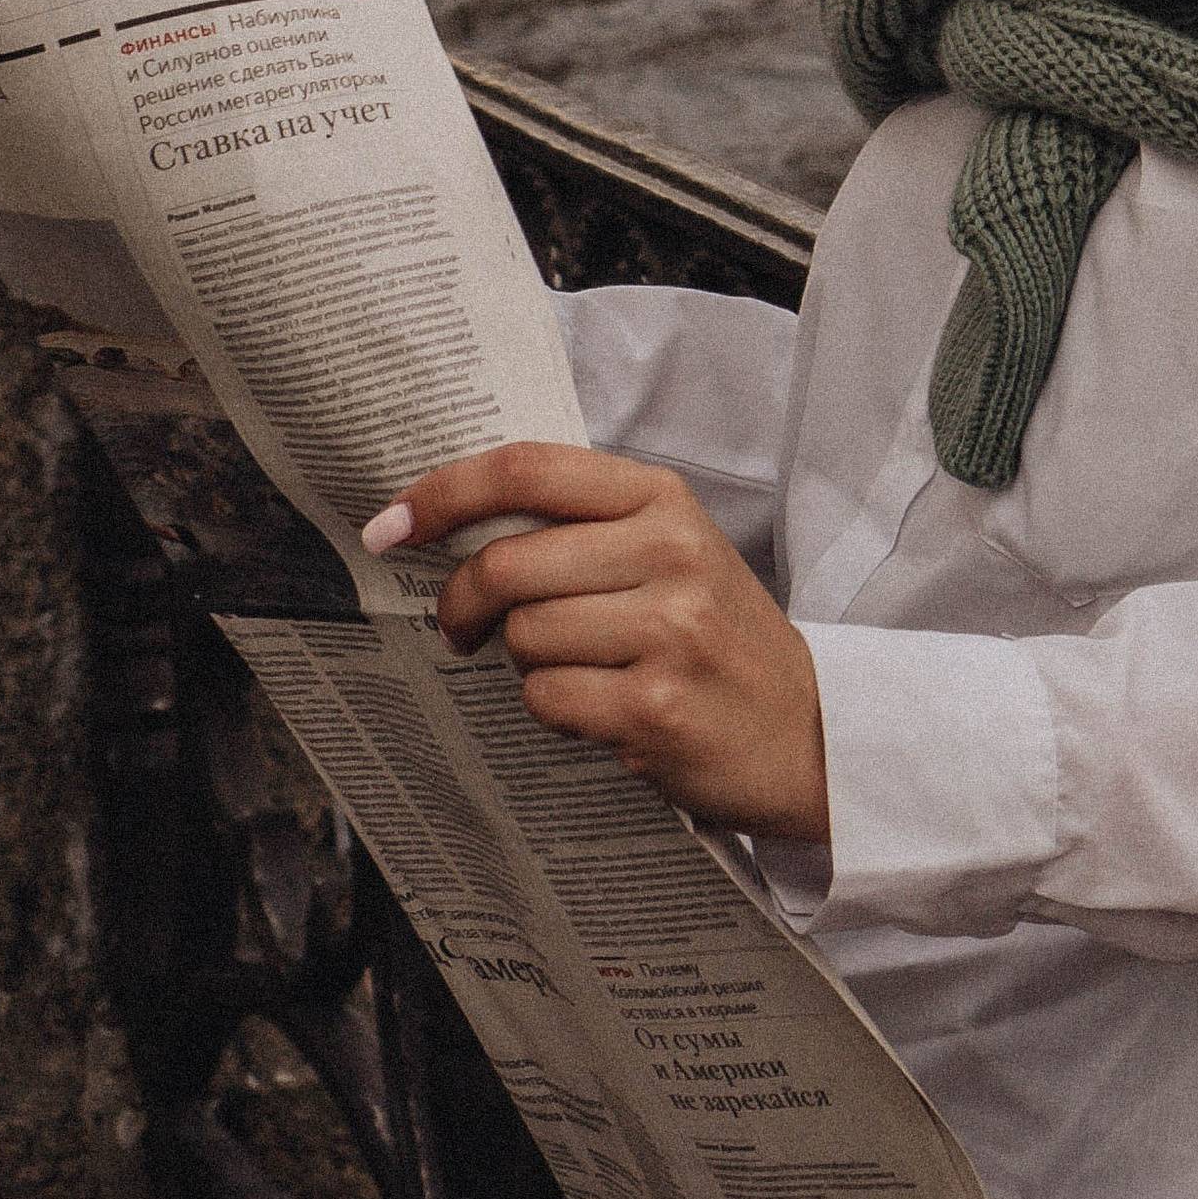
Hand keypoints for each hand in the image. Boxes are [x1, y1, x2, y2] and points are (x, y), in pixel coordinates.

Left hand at [363, 444, 830, 845]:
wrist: (807, 730)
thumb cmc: (719, 637)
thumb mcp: (670, 552)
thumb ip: (583, 528)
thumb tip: (455, 527)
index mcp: (662, 499)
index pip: (529, 469)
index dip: (444, 491)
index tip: (390, 524)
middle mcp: (669, 552)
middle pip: (508, 562)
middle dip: (463, 602)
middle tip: (460, 627)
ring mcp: (667, 630)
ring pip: (524, 637)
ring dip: (527, 663)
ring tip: (579, 670)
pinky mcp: (655, 706)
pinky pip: (547, 699)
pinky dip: (554, 710)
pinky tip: (600, 707)